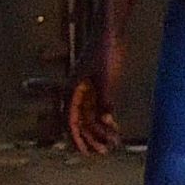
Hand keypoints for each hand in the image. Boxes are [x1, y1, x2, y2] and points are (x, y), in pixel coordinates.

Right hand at [62, 33, 123, 154]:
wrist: (110, 32)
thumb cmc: (106, 51)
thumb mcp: (107, 77)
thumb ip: (105, 100)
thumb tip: (106, 120)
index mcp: (72, 90)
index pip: (70, 120)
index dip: (76, 138)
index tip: (84, 152)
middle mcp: (76, 93)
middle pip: (80, 122)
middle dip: (91, 138)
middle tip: (104, 151)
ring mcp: (86, 90)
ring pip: (90, 117)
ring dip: (99, 131)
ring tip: (112, 144)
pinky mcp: (97, 86)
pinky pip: (98, 108)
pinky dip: (105, 119)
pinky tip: (114, 128)